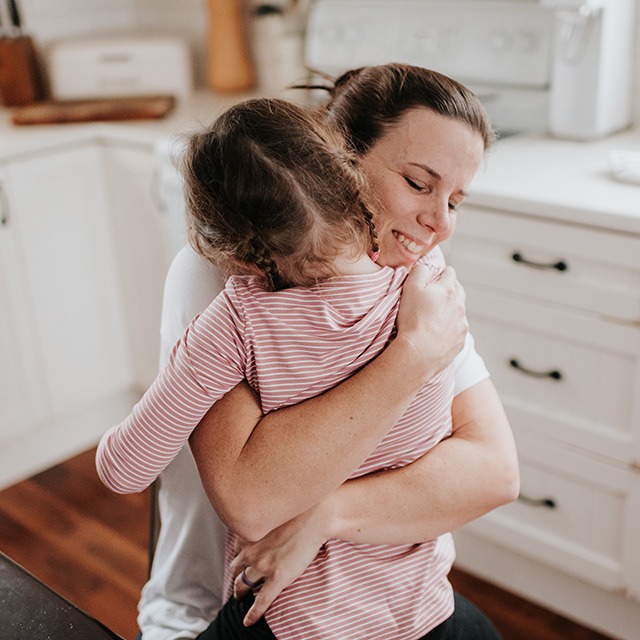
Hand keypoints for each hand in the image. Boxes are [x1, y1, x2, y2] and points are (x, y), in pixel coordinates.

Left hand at [229, 506, 327, 625]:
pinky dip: (253, 613)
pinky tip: (248, 621)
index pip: (237, 549)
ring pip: (243, 584)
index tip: (241, 560)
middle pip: (236, 568)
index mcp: (251, 533)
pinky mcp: (277, 579)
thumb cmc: (300, 510)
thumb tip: (270, 523)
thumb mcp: (276, 512)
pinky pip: (261, 601)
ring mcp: (263, 566)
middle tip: (238, 581)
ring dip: (240, 592)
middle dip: (236, 575)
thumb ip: (267, 521)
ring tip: (240, 597)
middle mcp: (252, 550)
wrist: (315, 517)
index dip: (238, 556)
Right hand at [395, 264, 467, 381]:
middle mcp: (459, 305)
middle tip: (433, 297)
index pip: (449, 272)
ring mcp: (462, 324)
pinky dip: (450, 328)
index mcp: (448, 290)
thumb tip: (425, 267)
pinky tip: (437, 333)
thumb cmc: (412, 320)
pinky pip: (457, 330)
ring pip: (459, 310)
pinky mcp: (461, 341)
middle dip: (448, 289)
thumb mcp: (409, 288)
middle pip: (458, 290)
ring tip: (433, 318)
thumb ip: (419, 271)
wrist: (418, 353)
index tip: (432, 279)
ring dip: (449, 310)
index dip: (440, 273)